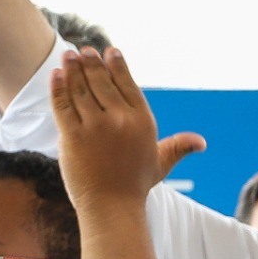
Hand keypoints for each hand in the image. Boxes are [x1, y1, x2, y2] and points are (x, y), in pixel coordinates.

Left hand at [51, 48, 202, 209]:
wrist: (112, 208)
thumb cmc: (135, 185)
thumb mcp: (160, 162)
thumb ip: (178, 146)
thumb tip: (201, 142)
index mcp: (142, 121)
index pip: (127, 84)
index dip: (117, 65)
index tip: (109, 52)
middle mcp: (120, 120)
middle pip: (102, 82)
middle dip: (92, 63)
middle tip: (84, 51)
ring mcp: (95, 127)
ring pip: (80, 89)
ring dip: (73, 69)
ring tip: (68, 56)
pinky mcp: (73, 136)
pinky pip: (63, 104)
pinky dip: (59, 87)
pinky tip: (57, 75)